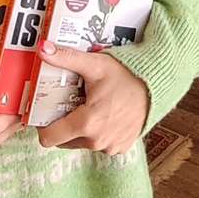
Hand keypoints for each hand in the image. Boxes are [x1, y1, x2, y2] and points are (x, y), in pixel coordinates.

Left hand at [34, 41, 149, 155]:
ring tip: (89, 106)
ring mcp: (110, 147)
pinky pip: (100, 144)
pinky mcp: (120, 149)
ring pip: (82, 143)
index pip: (49, 138)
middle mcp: (97, 141)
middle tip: (71, 103)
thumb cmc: (126, 75)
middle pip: (64, 140)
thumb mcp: (94, 64)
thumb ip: (66, 58)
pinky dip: (98, 132)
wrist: (156, 86)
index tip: (47, 111)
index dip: (44, 125)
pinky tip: (105, 114)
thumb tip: (42, 48)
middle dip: (63, 124)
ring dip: (81, 129)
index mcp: (86, 123)